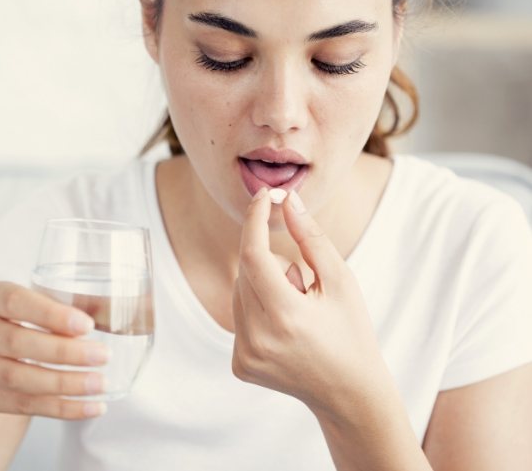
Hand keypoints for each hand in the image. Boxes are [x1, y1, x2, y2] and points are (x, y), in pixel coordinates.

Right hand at [0, 282, 109, 421]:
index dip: (52, 314)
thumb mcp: (16, 308)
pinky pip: (23, 406)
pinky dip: (61, 408)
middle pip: (19, 343)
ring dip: (66, 383)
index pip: (16, 302)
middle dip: (65, 352)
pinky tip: (90, 407)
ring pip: (20, 378)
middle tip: (103, 355)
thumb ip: (52, 308)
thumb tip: (107, 313)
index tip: (87, 324)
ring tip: (101, 383)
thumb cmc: (0, 328)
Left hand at [232, 188, 390, 417]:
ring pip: (239, 293)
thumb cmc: (352, 332)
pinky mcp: (239, 365)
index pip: (253, 255)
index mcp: (286, 317)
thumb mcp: (341, 281)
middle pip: (245, 272)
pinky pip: (239, 317)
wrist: (349, 394)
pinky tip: (286, 330)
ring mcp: (245, 356)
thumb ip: (311, 238)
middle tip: (303, 285)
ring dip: (263, 287)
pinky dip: (257, 310)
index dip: (255, 220)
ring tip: (297, 311)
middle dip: (269, 262)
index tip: (264, 197)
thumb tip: (287, 201)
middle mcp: (258, 339)